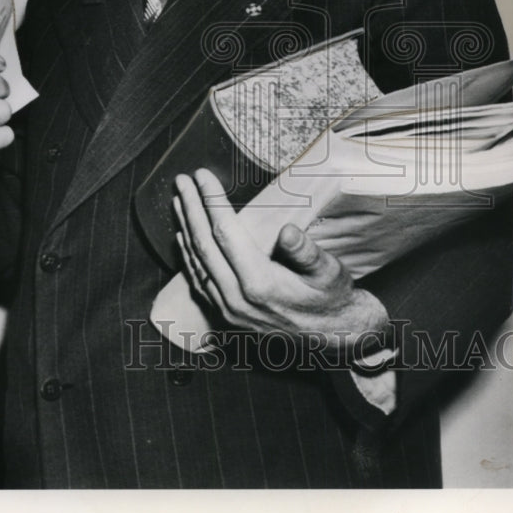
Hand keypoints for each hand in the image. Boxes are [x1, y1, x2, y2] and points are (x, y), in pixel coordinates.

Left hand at [173, 169, 388, 353]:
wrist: (334, 336)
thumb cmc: (332, 297)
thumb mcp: (330, 272)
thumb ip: (307, 253)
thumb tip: (288, 232)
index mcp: (260, 284)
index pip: (225, 234)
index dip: (212, 202)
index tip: (203, 176)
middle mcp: (237, 299)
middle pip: (204, 246)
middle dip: (191, 209)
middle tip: (182, 180)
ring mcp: (228, 310)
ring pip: (196, 264)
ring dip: (185, 228)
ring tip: (178, 200)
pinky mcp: (226, 316)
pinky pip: (199, 282)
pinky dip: (188, 256)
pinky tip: (182, 238)